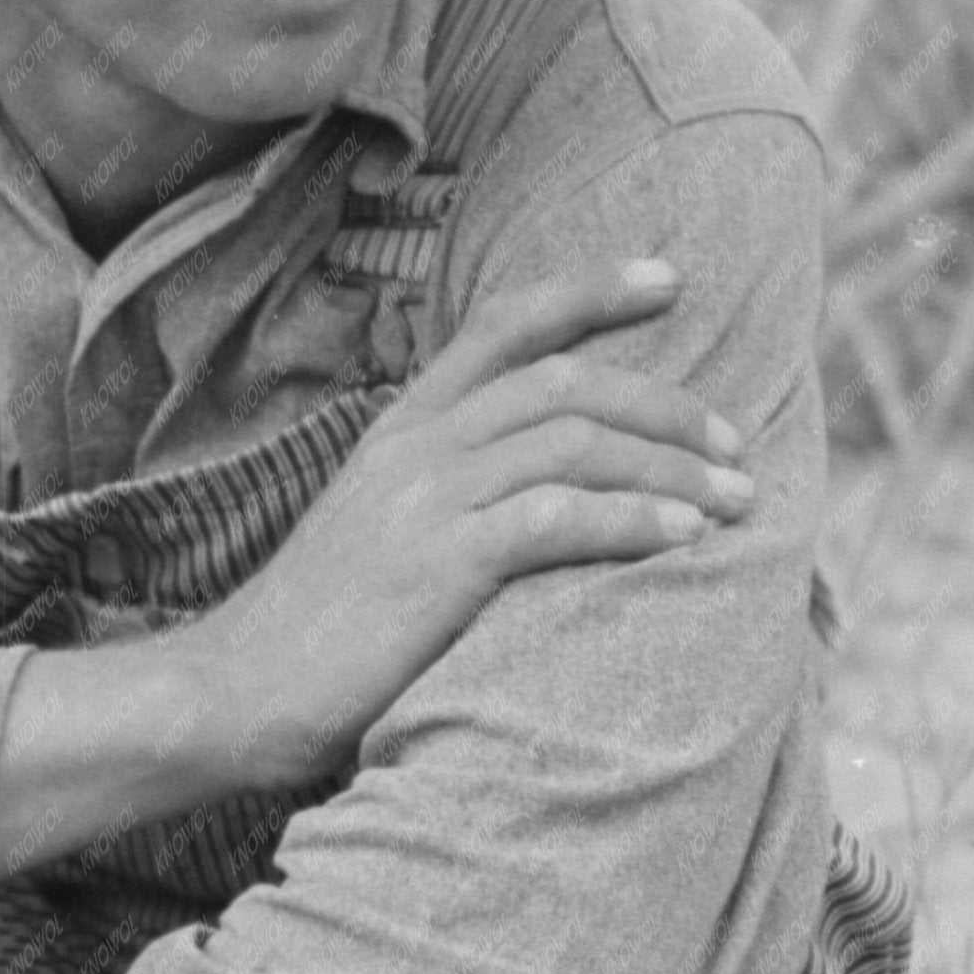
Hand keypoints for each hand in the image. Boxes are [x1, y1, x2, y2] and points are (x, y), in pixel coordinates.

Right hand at [189, 260, 752, 788]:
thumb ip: (452, 496)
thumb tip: (543, 497)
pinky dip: (632, 519)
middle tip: (735, 444)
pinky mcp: (435, 563)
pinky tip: (684, 536)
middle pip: (563, 381)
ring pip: (572, 442)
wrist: (238, 693)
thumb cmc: (324, 632)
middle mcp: (415, 446)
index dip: (592, 291)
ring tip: (736, 498)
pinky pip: (554, 517)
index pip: (504, 326)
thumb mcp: (383, 533)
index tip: (669, 281)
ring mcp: (422, 500)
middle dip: (666, 404)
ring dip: (670, 465)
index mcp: (403, 428)